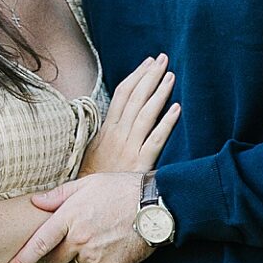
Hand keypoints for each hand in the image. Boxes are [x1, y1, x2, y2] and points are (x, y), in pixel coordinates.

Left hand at [0, 172, 153, 262]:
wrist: (155, 205)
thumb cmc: (120, 189)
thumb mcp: (87, 183)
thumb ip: (58, 196)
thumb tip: (35, 202)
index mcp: (69, 218)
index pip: (38, 244)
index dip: (21, 261)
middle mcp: (80, 239)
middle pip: (57, 259)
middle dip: (61, 251)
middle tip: (80, 233)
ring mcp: (96, 255)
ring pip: (80, 262)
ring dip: (86, 253)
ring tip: (104, 231)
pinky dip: (104, 259)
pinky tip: (115, 241)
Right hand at [79, 53, 179, 176]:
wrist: (85, 204)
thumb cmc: (91, 179)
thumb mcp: (93, 151)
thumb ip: (105, 133)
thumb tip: (116, 117)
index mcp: (107, 129)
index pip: (122, 94)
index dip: (136, 76)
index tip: (148, 62)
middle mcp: (118, 135)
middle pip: (135, 98)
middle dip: (150, 76)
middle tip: (163, 58)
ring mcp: (129, 148)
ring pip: (145, 114)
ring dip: (159, 93)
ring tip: (171, 76)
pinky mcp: (139, 164)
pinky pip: (155, 140)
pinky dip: (166, 124)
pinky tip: (177, 110)